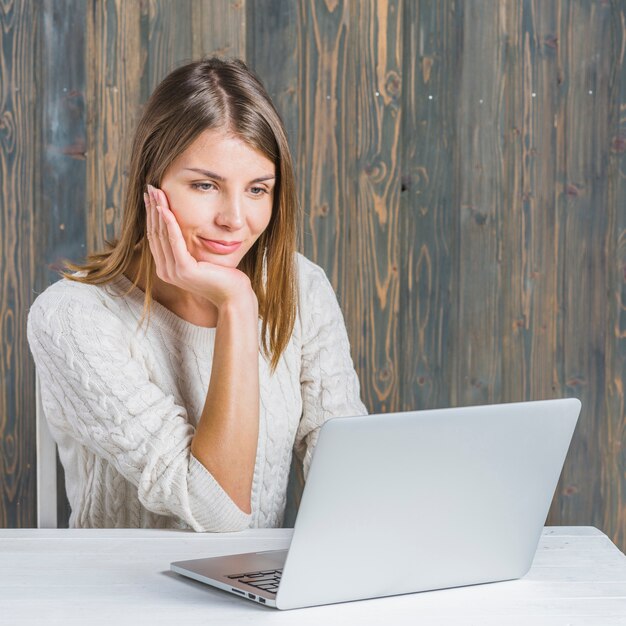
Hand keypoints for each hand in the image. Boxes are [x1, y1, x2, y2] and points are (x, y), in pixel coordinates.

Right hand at [145, 185, 255, 309]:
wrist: (233, 295)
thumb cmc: (222, 276)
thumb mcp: (200, 258)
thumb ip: (188, 247)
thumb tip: (184, 227)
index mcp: (167, 268)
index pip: (155, 237)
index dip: (152, 215)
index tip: (151, 196)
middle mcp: (166, 271)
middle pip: (155, 233)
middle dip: (152, 208)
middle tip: (150, 188)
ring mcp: (173, 272)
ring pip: (162, 235)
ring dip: (158, 211)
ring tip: (156, 192)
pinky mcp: (184, 270)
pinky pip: (174, 241)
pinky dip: (170, 224)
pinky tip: (165, 209)